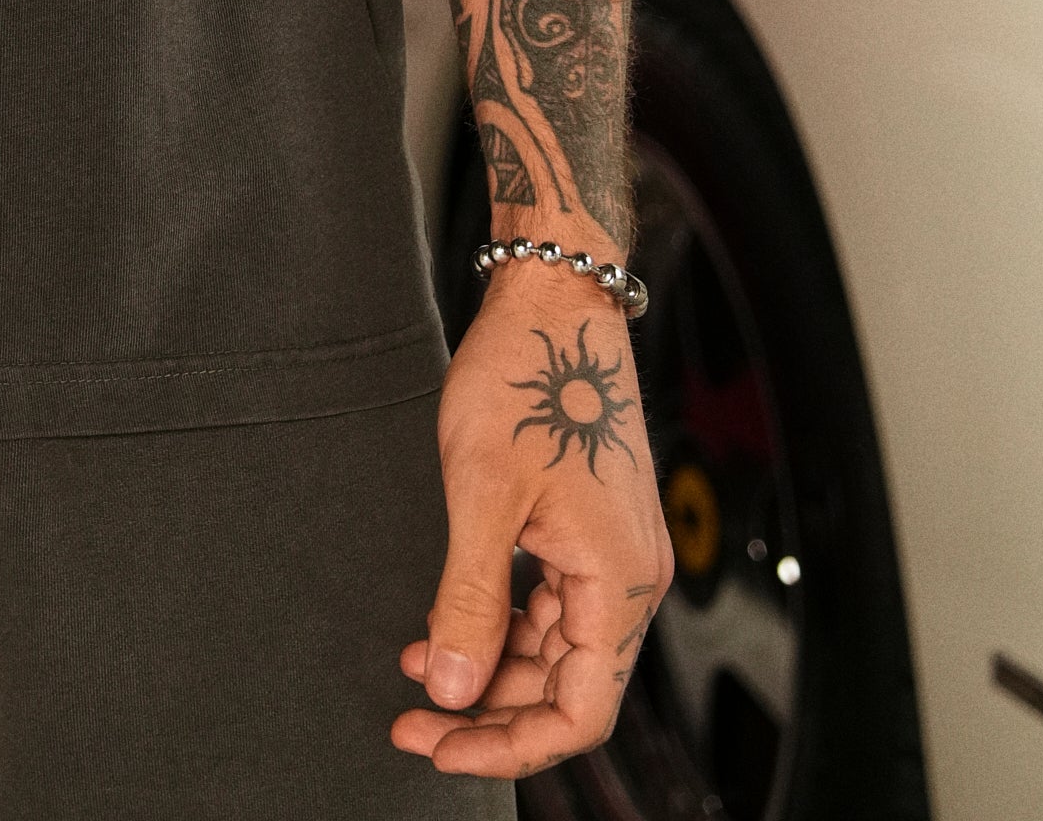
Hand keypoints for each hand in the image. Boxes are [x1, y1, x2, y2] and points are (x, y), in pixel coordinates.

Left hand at [395, 262, 673, 779]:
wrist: (553, 295)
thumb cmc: (526, 376)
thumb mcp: (482, 495)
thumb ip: (468, 601)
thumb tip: (451, 690)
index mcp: (618, 583)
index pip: (578, 714)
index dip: (508, 746)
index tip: (439, 748)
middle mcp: (629, 579)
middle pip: (567, 690)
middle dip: (489, 714)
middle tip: (413, 723)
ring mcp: (612, 553)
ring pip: (555, 651)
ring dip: (490, 670)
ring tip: (416, 671)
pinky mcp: (590, 529)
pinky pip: (551, 606)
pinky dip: (500, 623)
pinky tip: (444, 625)